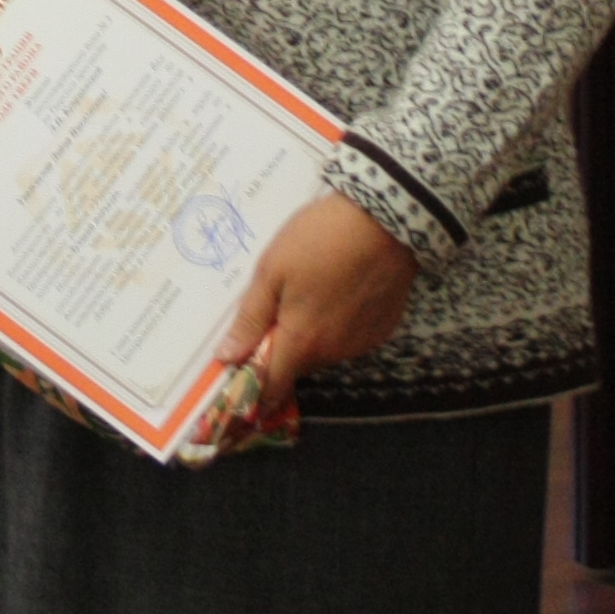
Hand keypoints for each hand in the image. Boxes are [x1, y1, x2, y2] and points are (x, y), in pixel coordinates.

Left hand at [212, 195, 420, 411]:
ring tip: (311, 291)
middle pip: (297, 365)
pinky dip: (339, 325)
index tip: (239, 391)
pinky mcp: (383, 328)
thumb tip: (228, 358)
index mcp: (302, 342)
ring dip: (312, 336)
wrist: (386, 219)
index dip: (253, 395)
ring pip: (325, 350)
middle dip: (281, 349)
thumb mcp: (272, 271)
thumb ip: (250, 319)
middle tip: (276, 310)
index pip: (272, 387)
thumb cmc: (319, 240)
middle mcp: (334, 352)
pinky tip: (340, 291)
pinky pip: (351, 337)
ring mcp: (362, 342)